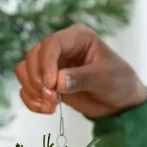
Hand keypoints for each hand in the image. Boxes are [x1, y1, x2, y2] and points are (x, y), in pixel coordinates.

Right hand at [14, 22, 146, 119]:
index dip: (47, 64)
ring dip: (32, 90)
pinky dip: (31, 100)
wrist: (120, 103)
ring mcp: (52, 64)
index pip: (52, 43)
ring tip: (51, 105)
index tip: (52, 85)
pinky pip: (27, 87)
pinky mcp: (47, 81)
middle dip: (38, 80)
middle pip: (33, 56)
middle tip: (53, 99)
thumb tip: (57, 82)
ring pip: (25, 70)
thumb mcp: (105, 78)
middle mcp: (61, 47)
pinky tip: (46, 110)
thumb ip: (81, 78)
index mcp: (78, 37)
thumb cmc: (119, 82)